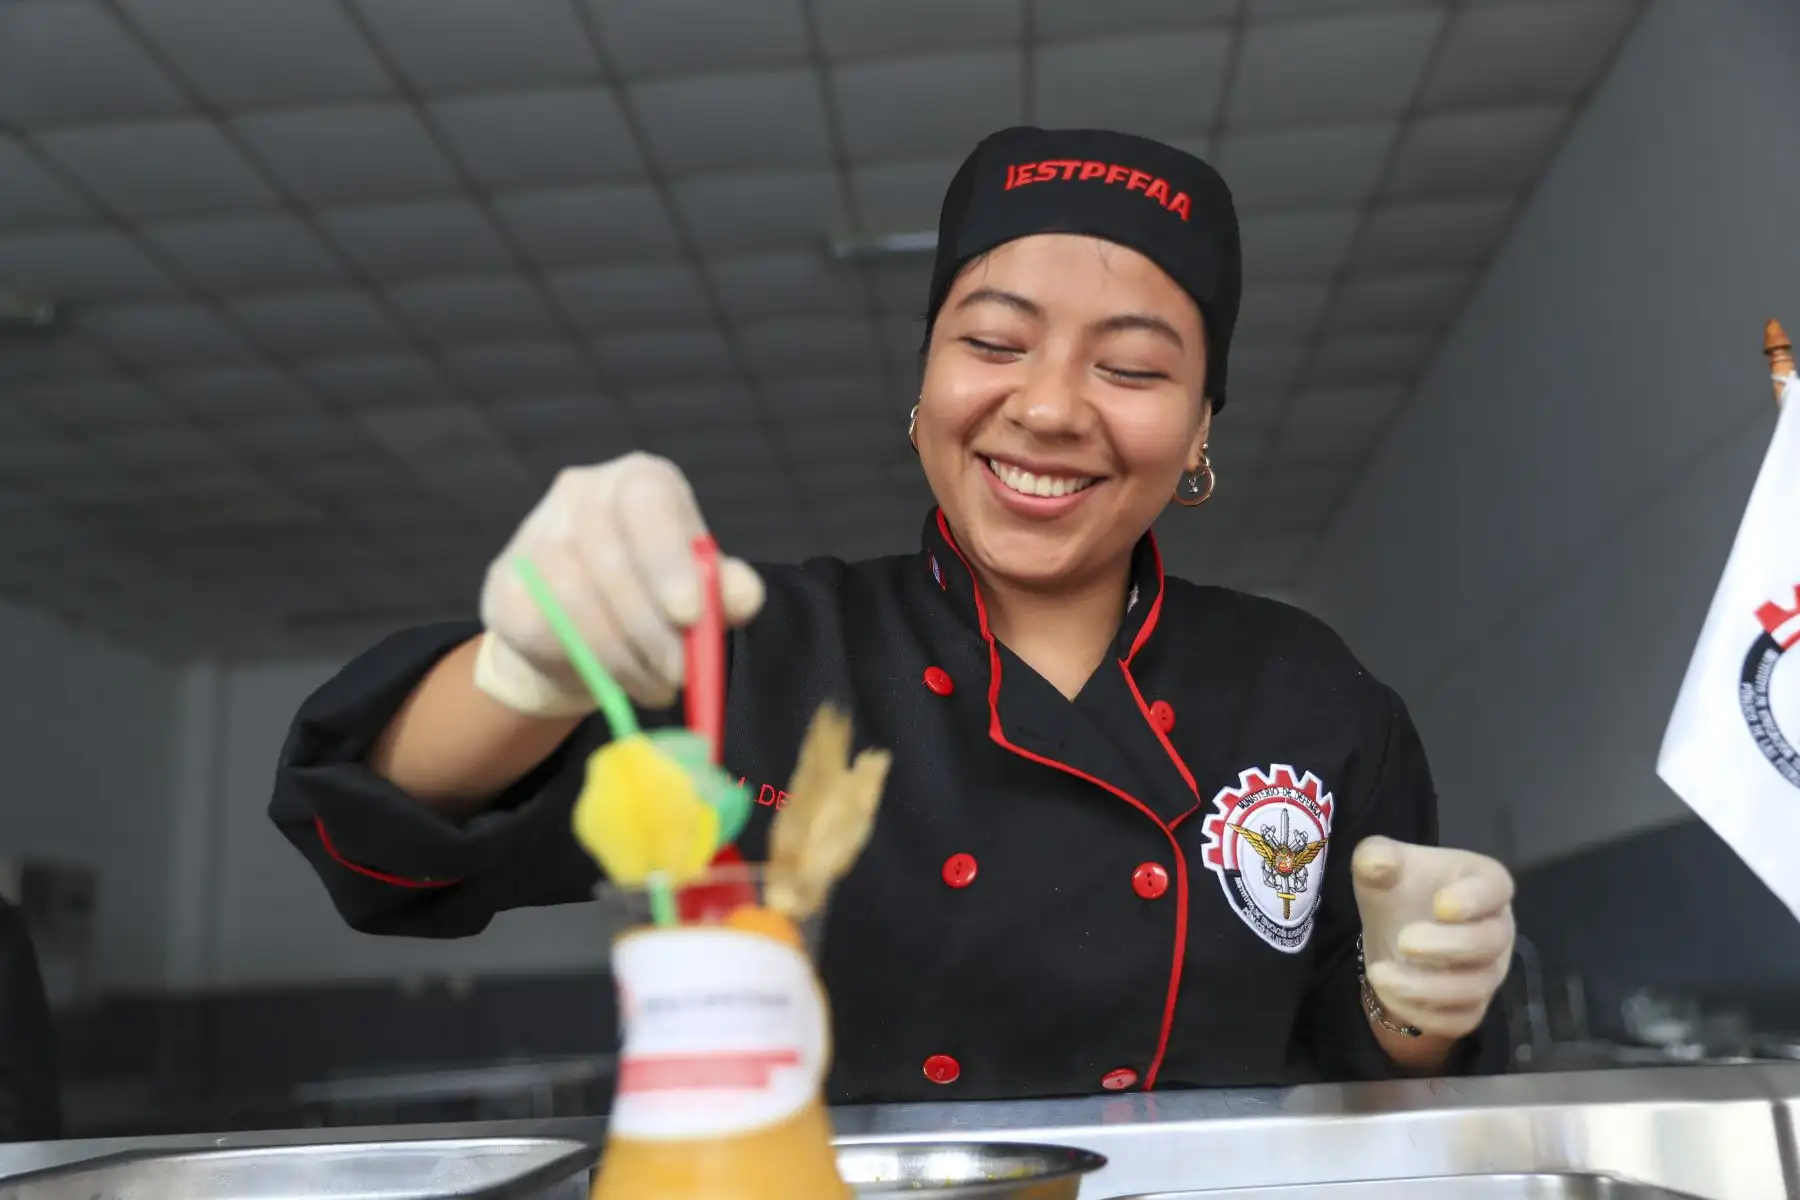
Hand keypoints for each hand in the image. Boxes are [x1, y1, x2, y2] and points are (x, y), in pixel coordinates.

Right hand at [475, 453, 765, 715]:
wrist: (580, 630)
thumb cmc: (654, 597)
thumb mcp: (702, 589)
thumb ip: (727, 589)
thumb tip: (743, 595)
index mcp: (639, 481)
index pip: (648, 500)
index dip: (667, 558)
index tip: (689, 615)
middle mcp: (583, 492)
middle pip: (613, 560)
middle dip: (653, 630)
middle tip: (680, 675)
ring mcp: (536, 532)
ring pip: (576, 600)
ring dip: (623, 657)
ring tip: (655, 685)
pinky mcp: (504, 582)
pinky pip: (544, 628)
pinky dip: (586, 664)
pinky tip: (614, 679)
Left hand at [1351, 836, 1514, 1040]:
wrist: (1393, 928)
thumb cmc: (1399, 889)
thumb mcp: (1380, 865)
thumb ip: (1377, 857)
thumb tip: (1376, 862)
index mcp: (1484, 883)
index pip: (1496, 888)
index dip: (1475, 899)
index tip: (1442, 905)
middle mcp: (1497, 929)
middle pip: (1490, 942)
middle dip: (1447, 945)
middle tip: (1404, 940)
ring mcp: (1488, 971)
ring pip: (1475, 988)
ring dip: (1427, 986)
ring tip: (1380, 973)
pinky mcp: (1472, 1006)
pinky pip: (1460, 1019)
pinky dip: (1423, 1013)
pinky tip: (1388, 994)